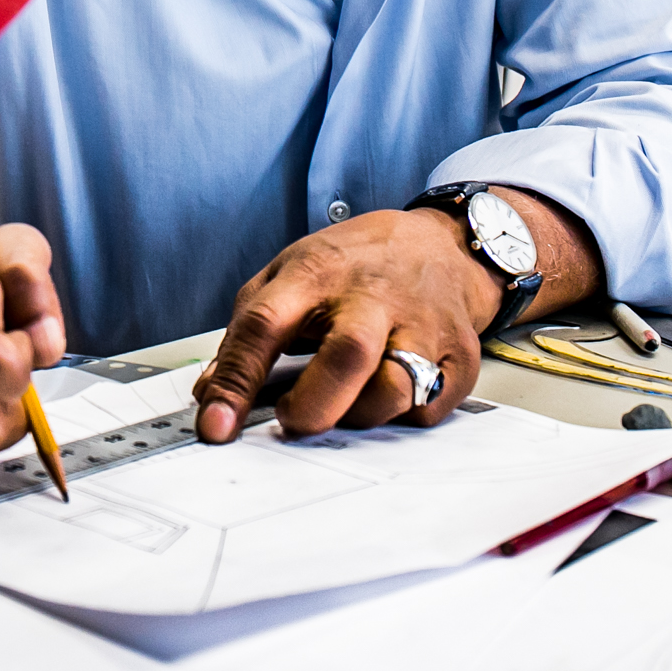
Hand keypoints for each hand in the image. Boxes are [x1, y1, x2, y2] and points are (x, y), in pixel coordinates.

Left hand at [195, 207, 503, 440]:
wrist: (439, 245)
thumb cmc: (351, 266)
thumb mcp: (287, 276)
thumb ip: (246, 332)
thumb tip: (209, 394)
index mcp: (316, 272)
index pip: (265, 324)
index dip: (235, 380)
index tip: (214, 425)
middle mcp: (373, 296)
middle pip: (347, 355)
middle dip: (313, 405)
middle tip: (292, 421)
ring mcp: (423, 324)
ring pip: (394, 390)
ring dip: (359, 414)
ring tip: (345, 402)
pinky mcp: (461, 355)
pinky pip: (429, 410)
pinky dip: (403, 416)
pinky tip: (390, 393)